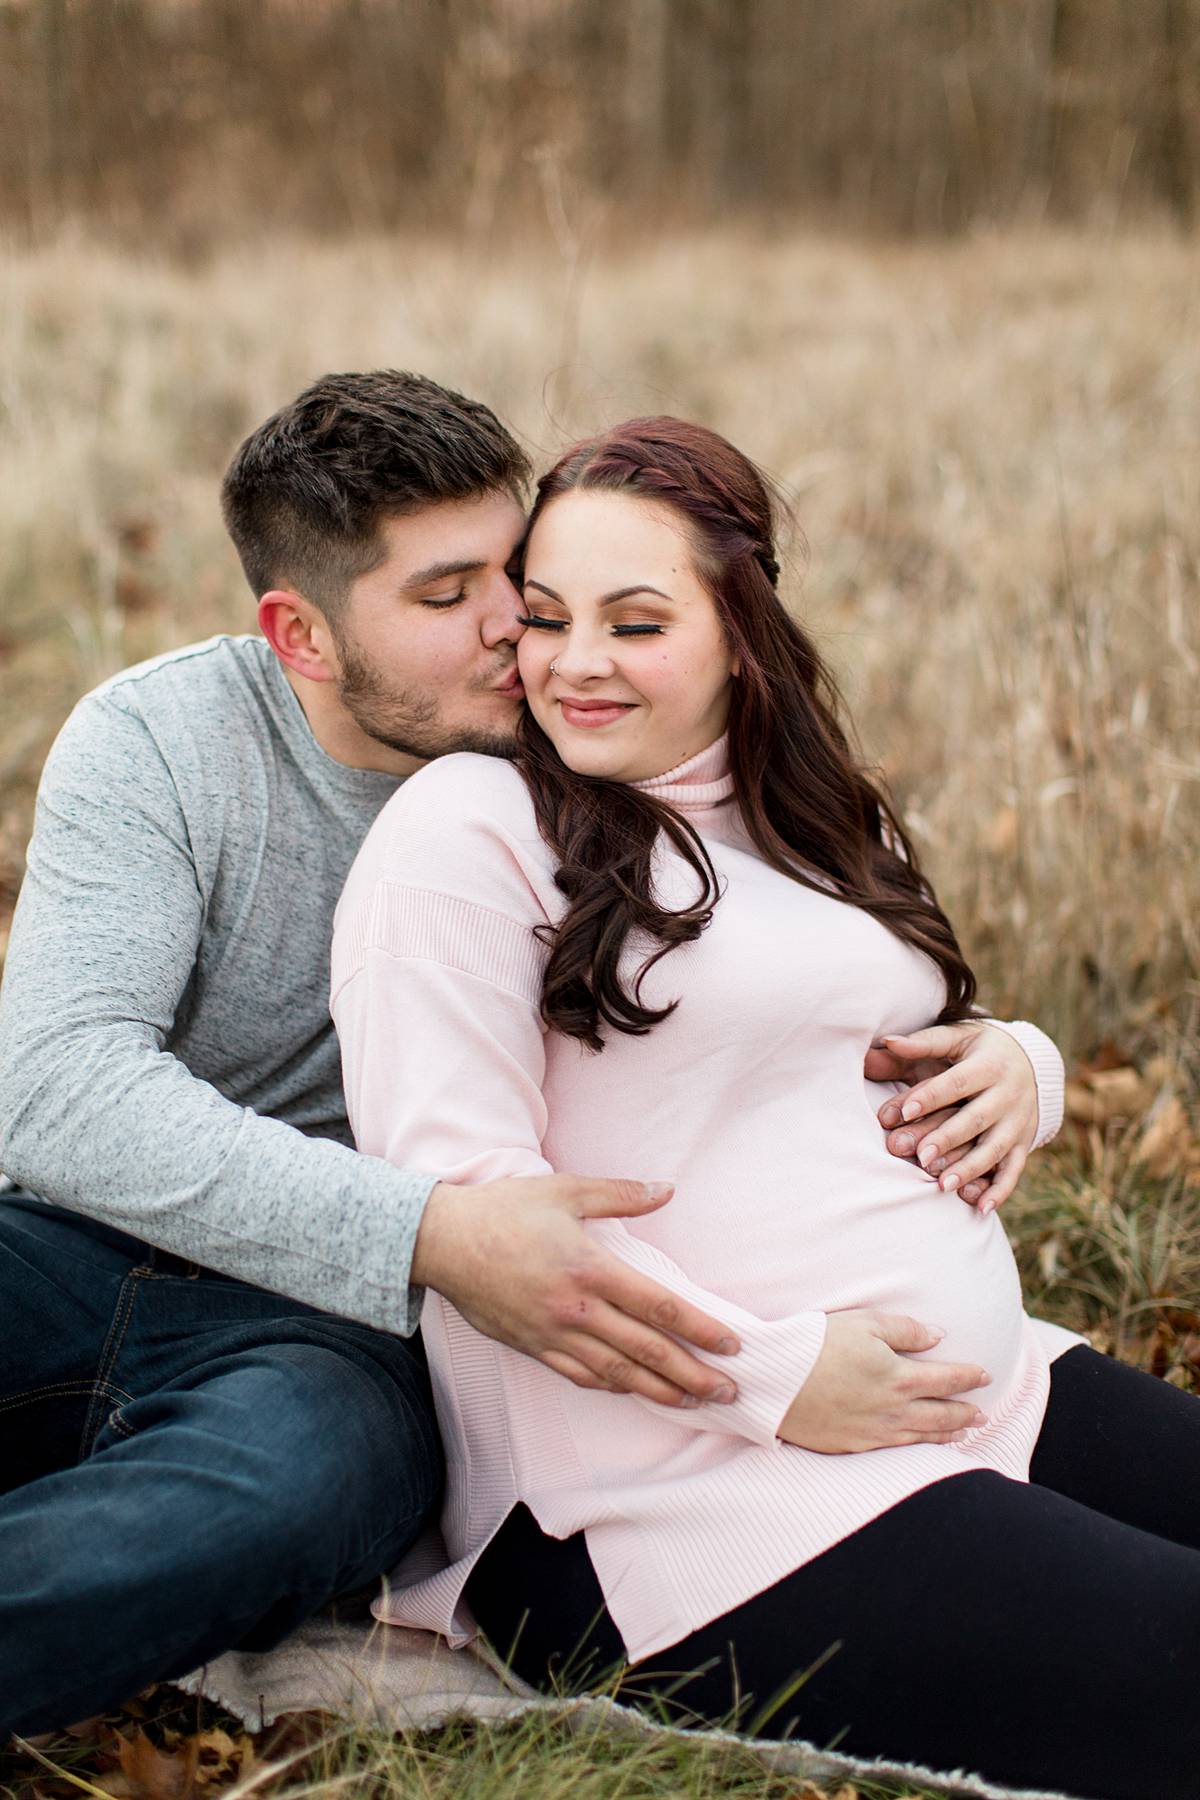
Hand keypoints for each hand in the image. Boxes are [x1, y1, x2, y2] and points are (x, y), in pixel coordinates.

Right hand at [411, 1174, 739, 1406]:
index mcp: (590, 1269)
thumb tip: (666, 1189)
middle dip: (692, 1373)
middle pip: (646, 1350)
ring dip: (659, 1390)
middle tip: (729, 1391)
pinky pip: (579, 1374)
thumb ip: (620, 1194)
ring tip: (692, 1401)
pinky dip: (612, 1386)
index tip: (732, 1344)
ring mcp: (552, 1333)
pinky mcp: (532, 1346)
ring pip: (616, 1372)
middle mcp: (576, 1309)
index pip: (658, 1307)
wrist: (442, 1242)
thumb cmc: (504, 1210)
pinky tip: (632, 1389)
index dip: (700, 1328)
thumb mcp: (565, 1190)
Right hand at [778, 1310, 989, 1452]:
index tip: (986, 1376)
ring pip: (923, 1438)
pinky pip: (897, 1451)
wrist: (777, 1382)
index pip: (947, 1379)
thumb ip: (905, 1330)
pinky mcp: (854, 1446)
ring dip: (948, 1435)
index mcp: (899, 1377)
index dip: (969, 1377)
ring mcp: (875, 1432)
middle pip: (941, 1415)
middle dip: (966, 1413)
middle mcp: (894, 1410)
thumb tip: (938, 1335)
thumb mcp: (863, 1323)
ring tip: (964, 1433)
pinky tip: (922, 1447)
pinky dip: (919, 1450)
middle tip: (983, 1415)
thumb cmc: (817, 1344)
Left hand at [864, 1021, 1038, 1213]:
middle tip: (921, 1157)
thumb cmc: (979, 1050)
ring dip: (970, 1169)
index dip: (931, 1096)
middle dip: (948, 1138)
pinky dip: (1000, 1190)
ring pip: (995, 1148)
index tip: (904, 1112)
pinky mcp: (1024, 1142)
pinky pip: (1014, 1169)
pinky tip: (981, 1208)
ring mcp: (1018, 1121)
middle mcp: (1008, 1094)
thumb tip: (888, 1041)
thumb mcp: (957, 1038)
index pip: (958, 1082)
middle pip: (977, 1119)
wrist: (1032, 1062)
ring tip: (942, 1185)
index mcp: (989, 1064)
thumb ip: (922, 1043)